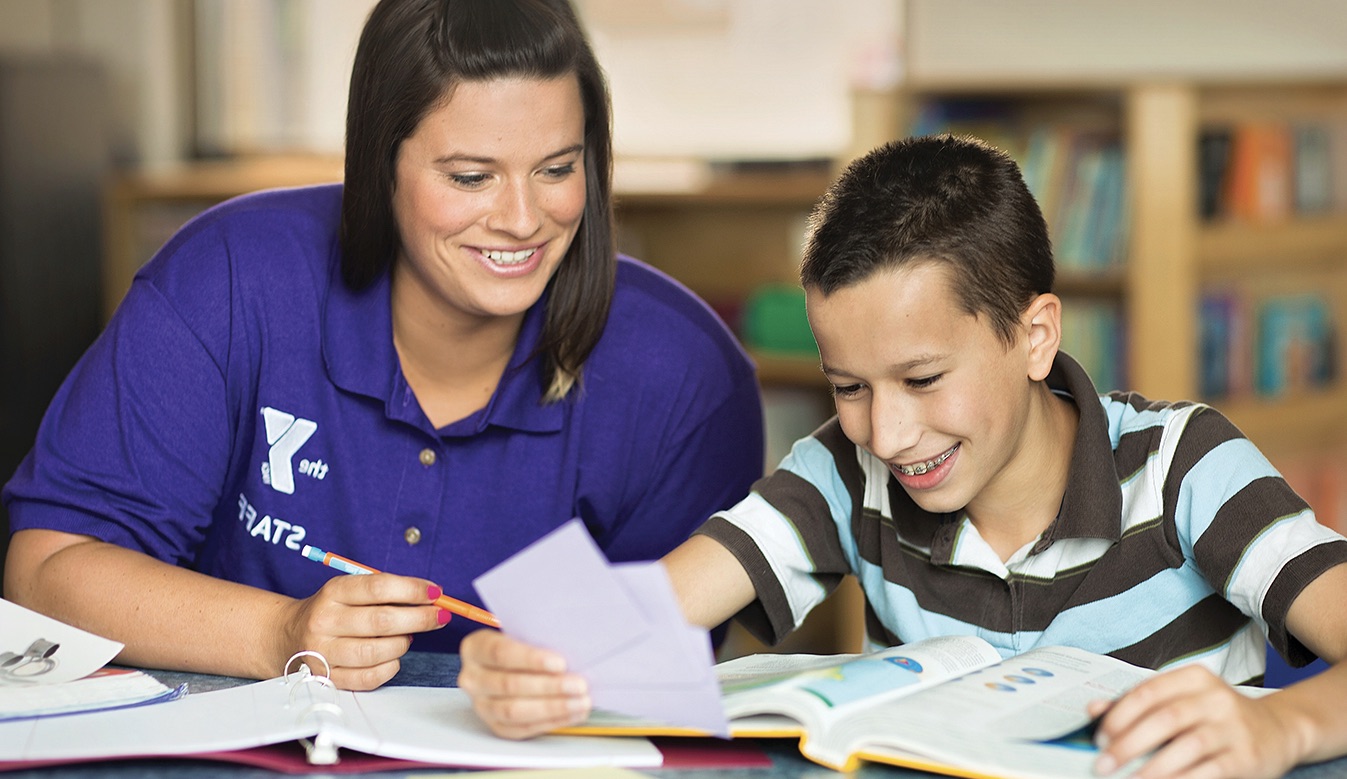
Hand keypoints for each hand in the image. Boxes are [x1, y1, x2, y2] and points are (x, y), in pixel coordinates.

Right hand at [278, 573, 450, 689]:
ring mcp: (323, 653)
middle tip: (440, 616)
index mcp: (333, 592)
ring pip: (377, 652)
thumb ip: (386, 592)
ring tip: (408, 637)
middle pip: (381, 621)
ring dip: (403, 644)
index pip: (378, 587)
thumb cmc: (334, 610)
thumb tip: (431, 597)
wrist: (287, 635)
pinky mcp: (326, 678)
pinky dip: (390, 667)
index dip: (412, 590)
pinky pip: (368, 678)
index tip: (436, 593)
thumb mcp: (350, 590)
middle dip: (420, 618)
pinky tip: (394, 658)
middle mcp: (324, 621)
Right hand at [457, 629, 589, 738]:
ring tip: (580, 701)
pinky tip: (572, 714)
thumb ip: (538, 637)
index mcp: (475, 648)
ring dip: (552, 707)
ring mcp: (481, 705)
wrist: (509, 664)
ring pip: (514, 711)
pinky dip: (550, 722)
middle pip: (509, 685)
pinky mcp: (495, 725)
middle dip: (549, 686)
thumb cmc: (520, 645)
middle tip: (579, 684)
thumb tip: (570, 645)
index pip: (500, 653)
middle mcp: (473, 678)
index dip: (531, 659)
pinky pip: (522, 728)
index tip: (560, 663)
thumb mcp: (523, 632)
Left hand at [1090, 665, 1305, 778]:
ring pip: (1186, 746)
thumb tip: (1094, 710)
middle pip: (1164, 718)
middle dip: (1128, 744)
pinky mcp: (1248, 756)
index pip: (1148, 692)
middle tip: (1104, 764)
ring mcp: (1234, 727)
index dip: (1119, 715)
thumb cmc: (1218, 717)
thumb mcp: (1183, 700)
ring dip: (1152, 768)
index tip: (1099, 737)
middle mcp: (1216, 698)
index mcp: (1194, 678)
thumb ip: (1140, 704)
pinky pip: (1210, 770)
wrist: (1279, 730)